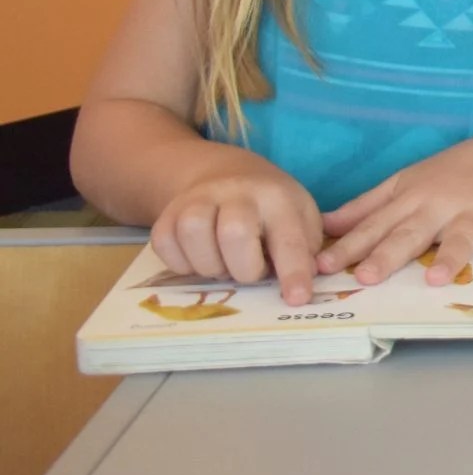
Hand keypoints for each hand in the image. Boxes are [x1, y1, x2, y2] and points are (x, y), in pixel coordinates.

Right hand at [150, 159, 325, 304]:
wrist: (225, 175)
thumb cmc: (271, 208)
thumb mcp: (301, 218)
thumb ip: (305, 250)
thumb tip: (302, 284)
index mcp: (278, 197)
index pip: (288, 237)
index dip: (293, 272)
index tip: (297, 299)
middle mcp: (236, 192)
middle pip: (234, 233)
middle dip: (244, 268)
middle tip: (251, 272)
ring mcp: (198, 199)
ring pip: (193, 233)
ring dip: (210, 265)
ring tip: (224, 265)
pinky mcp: (167, 213)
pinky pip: (165, 243)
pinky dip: (182, 263)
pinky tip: (200, 259)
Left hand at [318, 135, 472, 285]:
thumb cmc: (446, 176)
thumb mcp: (402, 184)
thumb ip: (365, 208)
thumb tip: (324, 226)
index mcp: (409, 200)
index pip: (373, 226)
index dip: (347, 247)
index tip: (321, 267)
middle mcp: (438, 206)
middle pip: (410, 234)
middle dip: (388, 254)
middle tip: (367, 277)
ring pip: (460, 236)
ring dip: (451, 256)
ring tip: (439, 279)